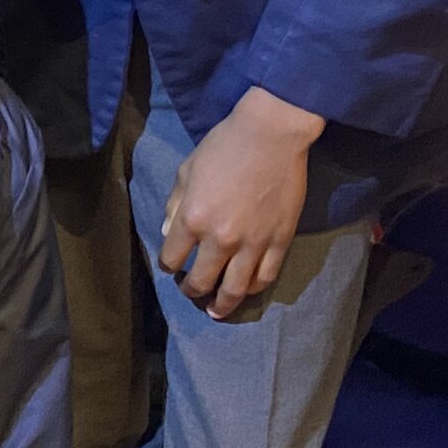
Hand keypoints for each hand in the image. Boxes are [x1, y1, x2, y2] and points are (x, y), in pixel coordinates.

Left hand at [158, 86, 323, 319]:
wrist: (271, 137)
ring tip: (216, 311)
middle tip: (191, 293)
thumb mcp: (186, 171)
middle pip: (203, 280)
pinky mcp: (280, 242)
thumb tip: (167, 233)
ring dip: (223, 304)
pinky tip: (244, 291)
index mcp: (192, 218)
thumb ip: (174, 205)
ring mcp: (253, 244)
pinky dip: (253, 289)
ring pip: (235, 289)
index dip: (169, 264)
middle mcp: (221, 238)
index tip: (171, 265)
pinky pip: (265, 277)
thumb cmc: (223, 147)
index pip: (173, 256)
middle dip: (192, 290)